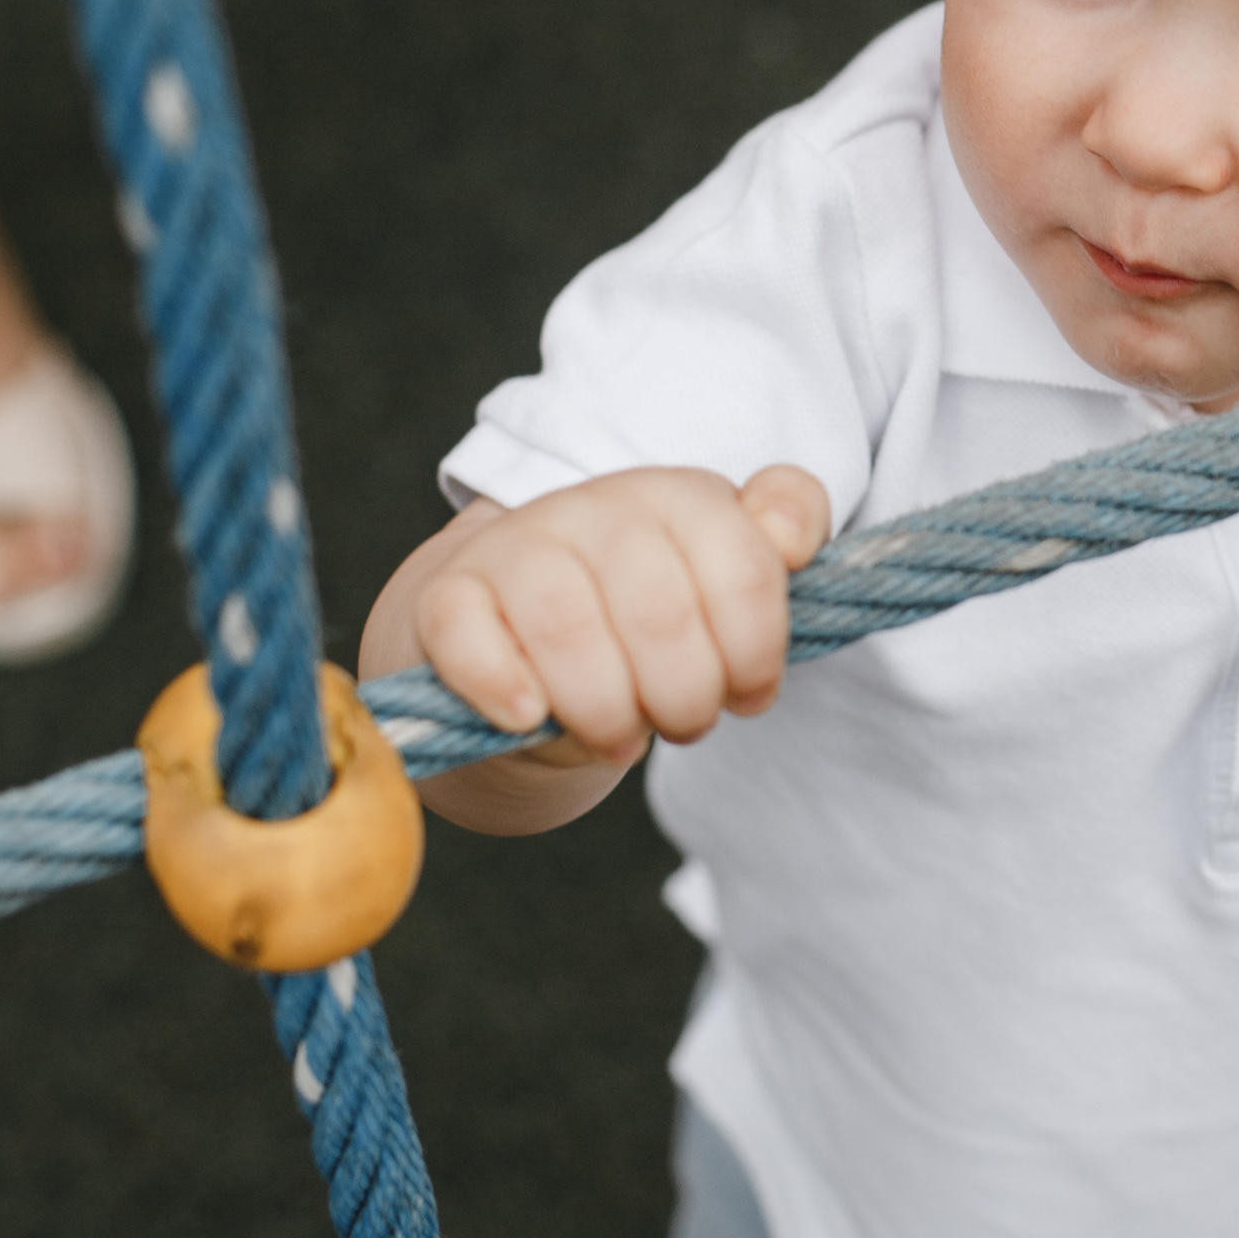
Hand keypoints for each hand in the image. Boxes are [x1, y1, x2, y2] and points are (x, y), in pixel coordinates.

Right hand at [415, 466, 831, 764]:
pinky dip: (503, 687)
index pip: (745, 572)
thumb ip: (781, 535)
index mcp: (679, 496)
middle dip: (686, 698)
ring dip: (607, 713)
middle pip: (661, 615)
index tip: (749, 695)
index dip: (757, 656)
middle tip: (682, 724)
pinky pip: (468, 636)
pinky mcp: (447, 595)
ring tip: (619, 741)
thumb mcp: (720, 575)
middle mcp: (595, 505)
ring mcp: (515, 545)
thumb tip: (792, 535)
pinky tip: (530, 718)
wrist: (518, 632)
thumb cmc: (642, 616)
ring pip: (568, 631)